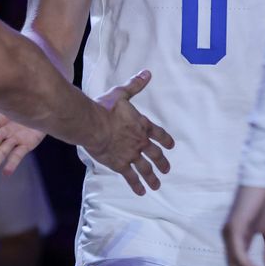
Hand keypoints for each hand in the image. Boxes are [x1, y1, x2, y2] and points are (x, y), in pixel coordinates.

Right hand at [0, 107, 45, 177]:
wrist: (48, 106)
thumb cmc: (28, 99)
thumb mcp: (12, 102)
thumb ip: (3, 103)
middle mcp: (4, 129)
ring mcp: (15, 137)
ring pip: (3, 151)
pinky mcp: (26, 144)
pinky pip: (18, 155)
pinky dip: (12, 163)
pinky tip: (6, 172)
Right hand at [86, 70, 173, 194]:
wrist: (93, 125)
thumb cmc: (105, 108)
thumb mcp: (122, 94)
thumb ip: (135, 85)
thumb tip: (147, 73)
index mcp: (141, 125)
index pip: (158, 133)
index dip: (165, 139)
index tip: (170, 146)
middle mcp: (139, 141)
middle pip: (154, 154)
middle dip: (161, 162)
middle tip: (167, 169)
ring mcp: (130, 154)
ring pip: (145, 168)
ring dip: (152, 177)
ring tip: (157, 185)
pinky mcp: (119, 164)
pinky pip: (130, 176)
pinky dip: (136, 184)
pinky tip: (141, 192)